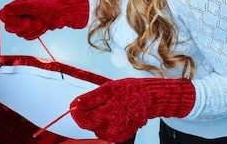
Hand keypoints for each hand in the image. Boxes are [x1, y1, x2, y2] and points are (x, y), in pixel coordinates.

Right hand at [0, 0, 88, 39]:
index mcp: (18, 5)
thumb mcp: (32, 6)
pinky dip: (36, 33)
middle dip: (22, 27)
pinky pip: (28, 37)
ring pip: (20, 34)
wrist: (64, 14)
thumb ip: (16, 9)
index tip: (20, 19)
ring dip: (32, 30)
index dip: (9, 20)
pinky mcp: (33, 29)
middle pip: (10, 28)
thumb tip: (3, 11)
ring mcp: (27, 21)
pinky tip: (43, 27)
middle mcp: (21, 13)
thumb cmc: (50, 7)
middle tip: (31, 21)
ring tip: (41, 23)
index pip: (4, 15)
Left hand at [70, 77, 195, 142]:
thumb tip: (76, 104)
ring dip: (97, 116)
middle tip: (99, 99)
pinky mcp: (120, 136)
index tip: (76, 102)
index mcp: (106, 117)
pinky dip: (106, 120)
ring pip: (95, 127)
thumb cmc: (132, 91)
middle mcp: (110, 130)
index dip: (76, 110)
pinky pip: (105, 129)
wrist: (150, 98)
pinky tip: (114, 111)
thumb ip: (90, 99)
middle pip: (88, 123)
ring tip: (110, 103)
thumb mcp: (109, 89)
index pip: (81, 119)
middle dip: (89, 111)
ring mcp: (115, 135)